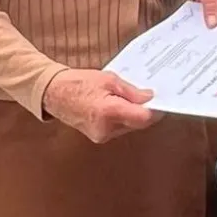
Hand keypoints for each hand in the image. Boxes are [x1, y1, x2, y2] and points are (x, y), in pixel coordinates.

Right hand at [41, 68, 159, 143]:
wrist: (53, 94)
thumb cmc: (79, 83)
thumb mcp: (109, 79)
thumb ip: (132, 91)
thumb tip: (150, 98)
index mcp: (109, 112)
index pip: (143, 118)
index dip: (156, 110)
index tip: (163, 101)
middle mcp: (106, 128)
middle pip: (138, 123)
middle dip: (146, 110)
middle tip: (151, 95)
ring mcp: (101, 135)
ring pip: (130, 126)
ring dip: (135, 114)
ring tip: (132, 97)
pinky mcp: (98, 136)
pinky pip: (119, 127)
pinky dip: (125, 117)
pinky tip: (122, 105)